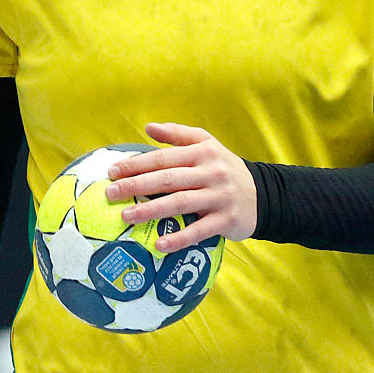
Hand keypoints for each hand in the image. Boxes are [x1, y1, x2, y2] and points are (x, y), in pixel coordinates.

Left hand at [105, 122, 257, 251]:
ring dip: (150, 210)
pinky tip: (159, 244)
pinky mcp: (225, 220)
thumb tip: (148, 128)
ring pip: (180, 203)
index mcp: (203, 152)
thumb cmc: (225, 168)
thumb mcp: (207, 144)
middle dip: (136, 186)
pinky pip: (199, 231)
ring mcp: (219, 197)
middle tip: (110, 193)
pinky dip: (178, 238)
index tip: (112, 172)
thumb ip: (177, 134)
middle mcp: (211, 173)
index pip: (164, 158)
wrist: (263, 195)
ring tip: (126, 217)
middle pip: (168, 179)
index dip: (136, 165)